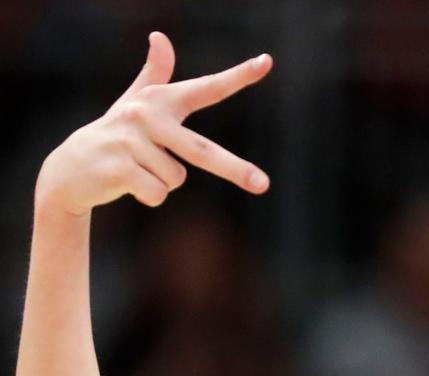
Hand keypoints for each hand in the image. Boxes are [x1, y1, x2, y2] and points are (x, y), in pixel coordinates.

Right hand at [35, 31, 271, 216]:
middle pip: (202, 150)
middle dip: (235, 169)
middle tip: (263, 184)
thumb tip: (160, 37)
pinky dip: (148, 196)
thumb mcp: (134, 103)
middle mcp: (148, 115)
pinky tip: (127, 182)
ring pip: (175, 179)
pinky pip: (157, 194)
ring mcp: (133, 141)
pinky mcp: (121, 166)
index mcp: (160, 101)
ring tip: (137, 170)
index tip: (266, 62)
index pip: (206, 88)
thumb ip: (153, 74)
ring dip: (161, 184)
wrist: (72, 166)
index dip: (237, 76)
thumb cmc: (114, 134)